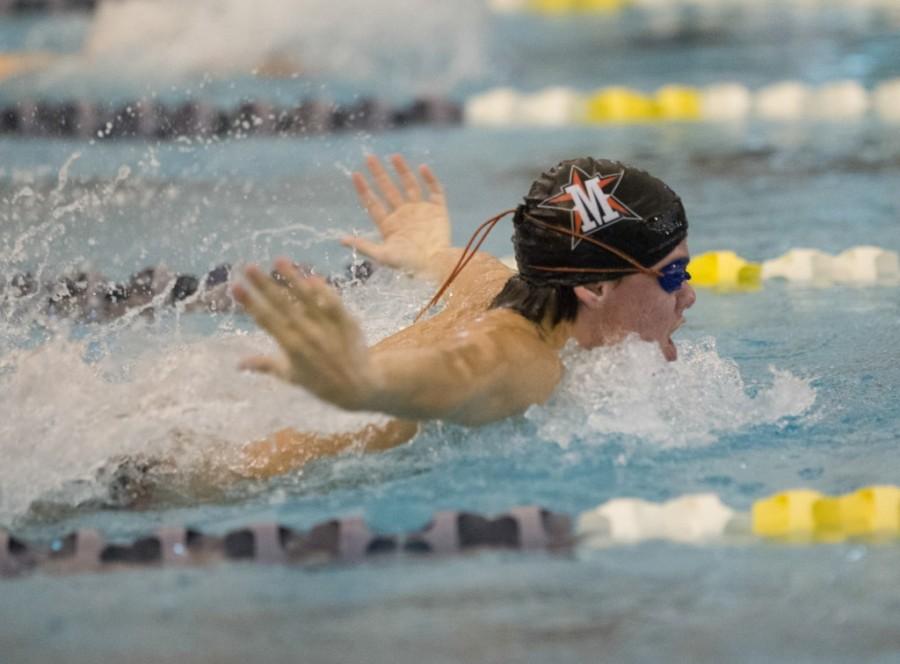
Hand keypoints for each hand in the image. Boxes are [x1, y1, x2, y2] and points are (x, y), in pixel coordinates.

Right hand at [233, 259, 379, 410]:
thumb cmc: (321, 383)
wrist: (358, 387)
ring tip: (278, 260)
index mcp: (291, 347)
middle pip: (282, 305)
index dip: (250, 303)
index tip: (236, 287)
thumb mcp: (291, 376)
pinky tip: (311, 276)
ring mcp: (328, 327)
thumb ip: (265, 365)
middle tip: (248, 266)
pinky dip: (323, 290)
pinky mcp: (346, 322)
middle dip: (264, 285)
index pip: (266, 320)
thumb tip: (238, 364)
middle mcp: (308, 335)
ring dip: (293, 278)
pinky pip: (333, 302)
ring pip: (308, 298)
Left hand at [342, 154, 449, 275]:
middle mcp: (404, 216)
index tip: (355, 174)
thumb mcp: (383, 256)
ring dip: (402, 171)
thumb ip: (364, 246)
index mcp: (389, 226)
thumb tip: (341, 240)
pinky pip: (435, 191)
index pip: (373, 203)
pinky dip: (430, 179)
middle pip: (388, 190)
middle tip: (369, 157)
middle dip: (379, 174)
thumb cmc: (409, 265)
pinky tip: (423, 168)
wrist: (437, 267)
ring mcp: (421, 212)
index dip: (364, 189)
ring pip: (410, 186)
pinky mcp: (438, 211)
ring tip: (394, 156)